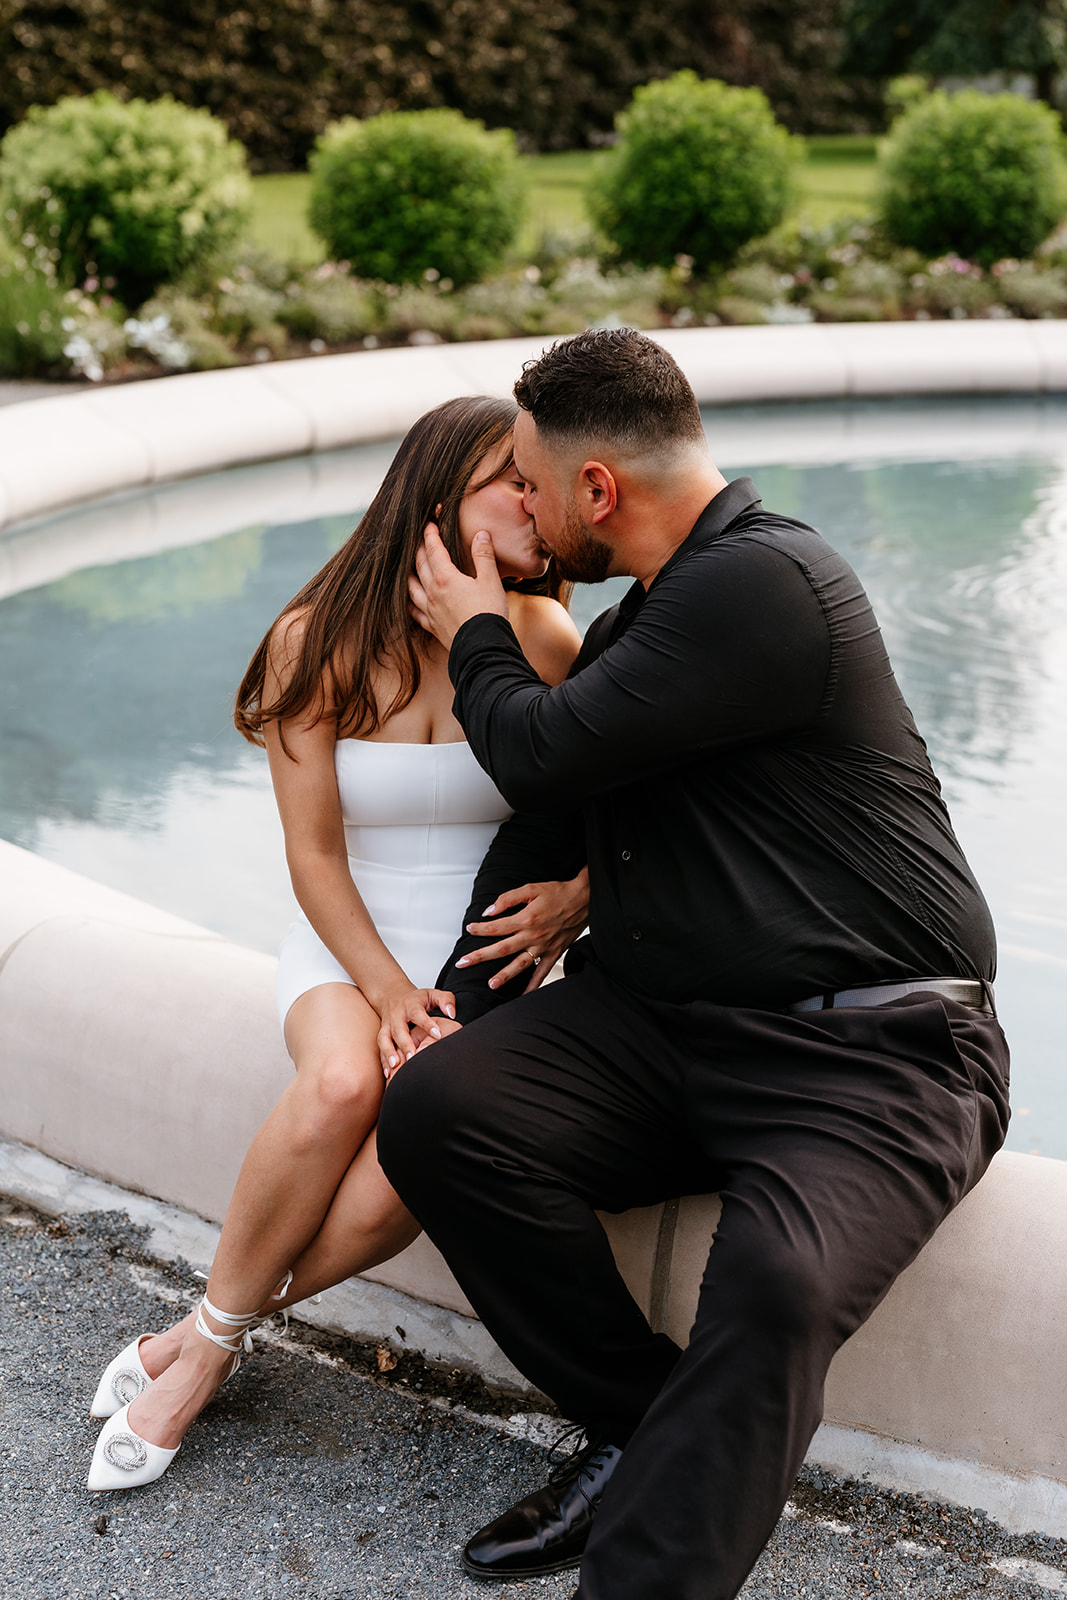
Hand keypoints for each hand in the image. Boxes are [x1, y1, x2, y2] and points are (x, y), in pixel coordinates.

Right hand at [377, 985, 456, 1077]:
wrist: (393, 996)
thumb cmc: (418, 999)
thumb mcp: (433, 994)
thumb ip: (446, 1000)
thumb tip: (452, 1014)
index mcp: (411, 1004)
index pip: (417, 1013)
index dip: (427, 1024)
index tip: (438, 1035)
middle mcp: (397, 1015)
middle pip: (399, 1029)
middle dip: (405, 1044)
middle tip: (413, 1057)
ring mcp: (388, 1025)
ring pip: (385, 1039)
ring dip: (389, 1053)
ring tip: (396, 1066)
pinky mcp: (382, 1035)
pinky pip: (380, 1048)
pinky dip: (383, 1061)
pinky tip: (389, 1072)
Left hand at [409, 523, 508, 649]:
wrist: (484, 648)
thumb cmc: (489, 613)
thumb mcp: (491, 580)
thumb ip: (483, 556)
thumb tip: (481, 535)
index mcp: (446, 577)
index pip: (433, 549)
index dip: (430, 534)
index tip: (429, 523)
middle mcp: (433, 592)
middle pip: (419, 565)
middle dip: (419, 549)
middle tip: (419, 539)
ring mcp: (430, 610)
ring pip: (411, 587)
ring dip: (409, 574)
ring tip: (409, 567)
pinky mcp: (432, 626)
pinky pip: (414, 612)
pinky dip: (410, 603)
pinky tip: (410, 601)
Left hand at [456, 868, 589, 992]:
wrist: (583, 900)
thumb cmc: (557, 893)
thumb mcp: (531, 888)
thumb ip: (508, 899)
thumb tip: (489, 911)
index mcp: (526, 918)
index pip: (496, 927)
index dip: (480, 929)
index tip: (469, 930)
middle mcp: (533, 935)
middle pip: (502, 949)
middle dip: (480, 957)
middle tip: (463, 964)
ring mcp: (543, 947)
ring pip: (520, 964)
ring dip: (504, 975)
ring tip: (490, 984)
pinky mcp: (554, 953)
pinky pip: (542, 973)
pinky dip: (533, 985)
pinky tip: (523, 995)